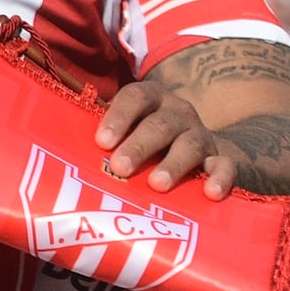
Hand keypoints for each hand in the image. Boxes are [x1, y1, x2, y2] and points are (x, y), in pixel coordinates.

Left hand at [95, 60, 238, 193]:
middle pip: (160, 124)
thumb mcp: (122, 134)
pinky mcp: (220, 158)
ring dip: (174, 163)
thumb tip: (64, 161)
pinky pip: (225, 165)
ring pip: (191, 144)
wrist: (194, 152)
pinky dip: (220, 178)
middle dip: (139, 145)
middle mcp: (177, 113)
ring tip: (157, 184)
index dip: (119, 116)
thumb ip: (103, 140)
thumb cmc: (141, 144)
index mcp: (150, 100)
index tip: (102, 141)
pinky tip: (210, 193)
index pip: (135, 97)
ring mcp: (200, 134)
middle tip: (120, 168)